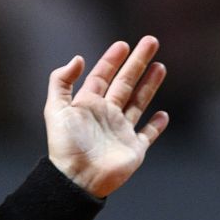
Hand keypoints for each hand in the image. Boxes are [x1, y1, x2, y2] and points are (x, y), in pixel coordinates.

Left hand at [44, 36, 168, 197]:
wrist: (77, 178)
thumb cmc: (65, 145)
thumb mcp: (55, 109)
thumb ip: (61, 82)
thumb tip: (78, 58)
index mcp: (88, 104)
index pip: (103, 76)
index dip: (112, 60)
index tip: (123, 44)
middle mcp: (106, 114)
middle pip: (125, 83)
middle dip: (138, 62)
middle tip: (151, 41)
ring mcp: (121, 131)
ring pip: (139, 102)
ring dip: (150, 85)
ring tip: (160, 66)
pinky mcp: (134, 149)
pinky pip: (148, 134)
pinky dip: (156, 125)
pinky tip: (163, 114)